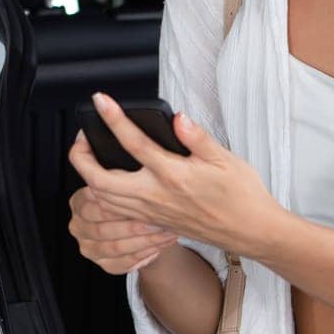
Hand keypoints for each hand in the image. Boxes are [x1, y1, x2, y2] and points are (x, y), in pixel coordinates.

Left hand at [67, 93, 281, 255]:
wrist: (253, 233)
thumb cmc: (242, 196)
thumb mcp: (226, 159)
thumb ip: (197, 137)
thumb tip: (177, 118)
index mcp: (174, 176)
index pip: (133, 143)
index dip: (112, 118)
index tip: (100, 100)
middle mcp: (157, 196)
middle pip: (100, 180)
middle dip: (81, 157)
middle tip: (82, 136)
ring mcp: (153, 212)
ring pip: (103, 199)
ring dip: (88, 176)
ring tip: (89, 154)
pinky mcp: (155, 222)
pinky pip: (117, 211)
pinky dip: (103, 194)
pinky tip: (106, 179)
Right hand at [67, 162, 178, 274]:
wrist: (136, 226)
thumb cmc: (132, 197)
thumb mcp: (123, 177)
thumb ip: (119, 167)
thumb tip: (127, 144)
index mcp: (78, 202)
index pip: (93, 202)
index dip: (119, 200)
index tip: (143, 195)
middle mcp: (78, 225)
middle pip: (103, 228)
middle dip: (132, 223)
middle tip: (157, 217)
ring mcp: (89, 247)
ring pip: (116, 246)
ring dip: (142, 239)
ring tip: (164, 230)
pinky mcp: (103, 264)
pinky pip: (124, 263)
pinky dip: (143, 254)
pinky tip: (160, 245)